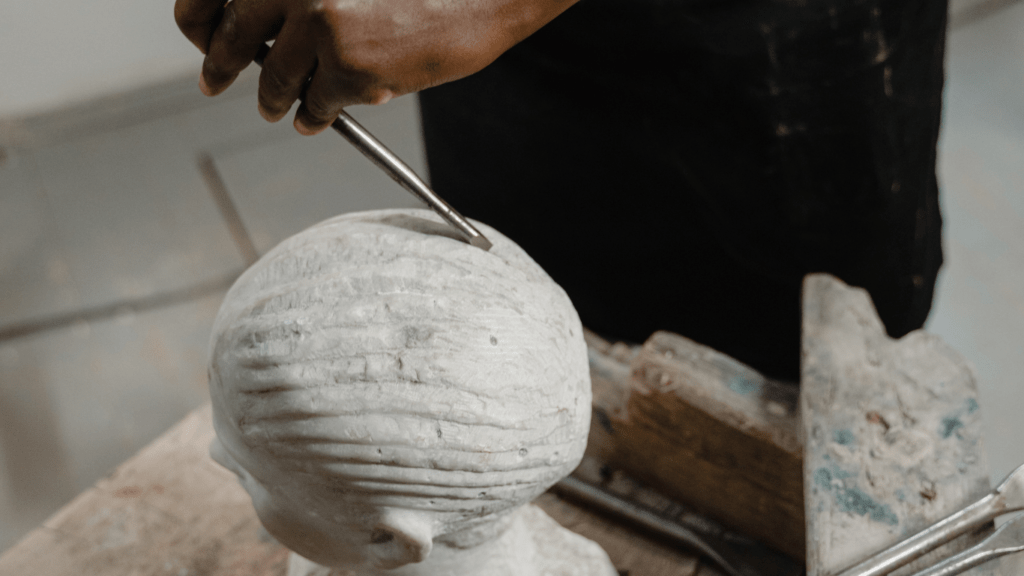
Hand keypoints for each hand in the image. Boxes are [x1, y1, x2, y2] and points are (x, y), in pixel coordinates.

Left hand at [174, 0, 576, 134]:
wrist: (470, 4)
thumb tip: (238, 33)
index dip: (197, 19)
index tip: (200, 38)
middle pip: (230, 38)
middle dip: (219, 67)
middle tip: (213, 82)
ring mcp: (319, 24)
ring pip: (273, 80)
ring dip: (273, 100)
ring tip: (281, 108)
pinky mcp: (345, 66)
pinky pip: (313, 107)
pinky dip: (315, 118)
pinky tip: (323, 116)